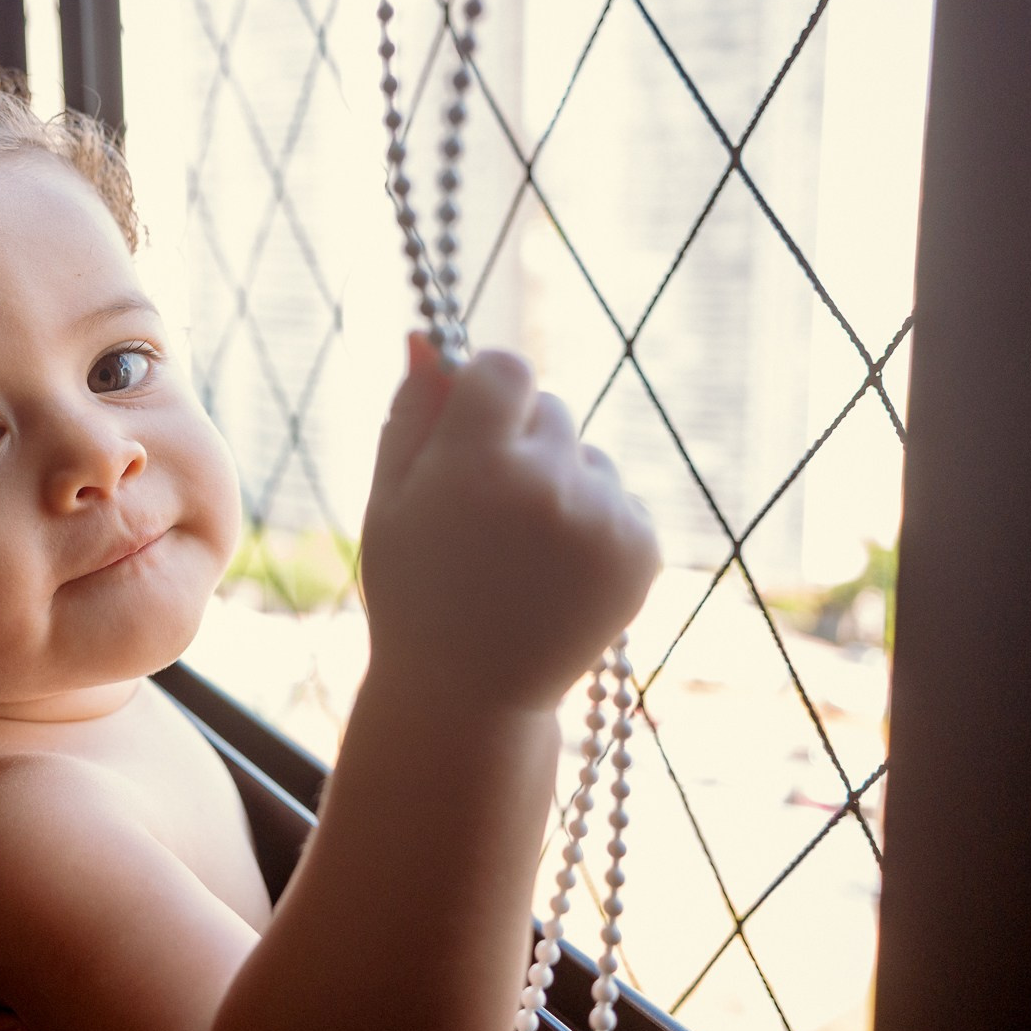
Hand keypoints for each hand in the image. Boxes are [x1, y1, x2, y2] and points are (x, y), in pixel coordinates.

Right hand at [360, 334, 658, 713]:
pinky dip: (592, 523)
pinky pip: (618, 498)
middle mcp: (548, 484)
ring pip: (588, 455)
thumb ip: (410, 413)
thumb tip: (426, 336)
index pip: (506, 367)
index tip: (471, 430)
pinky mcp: (641, 548)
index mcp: (475, 464)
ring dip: (561, 483)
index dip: (486, 393)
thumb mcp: (388, 500)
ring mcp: (603, 518)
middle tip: (485, 514)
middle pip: (550, 408)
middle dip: (521, 442)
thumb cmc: (414, 591)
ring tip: (521, 553)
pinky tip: (555, 572)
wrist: (469, 693)